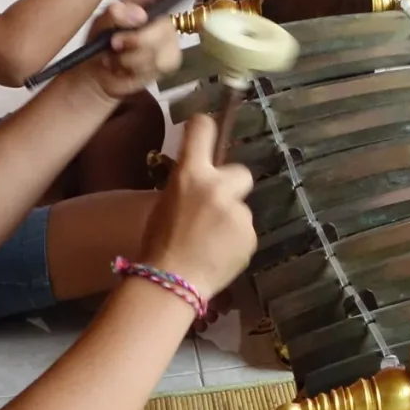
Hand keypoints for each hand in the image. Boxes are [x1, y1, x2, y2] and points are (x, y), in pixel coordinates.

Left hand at [74, 0, 189, 100]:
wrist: (97, 73)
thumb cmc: (100, 42)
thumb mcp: (100, 23)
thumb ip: (115, 14)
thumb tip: (139, 14)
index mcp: (146, 0)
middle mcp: (161, 17)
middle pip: (165, 25)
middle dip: (138, 39)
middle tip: (115, 43)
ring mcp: (168, 40)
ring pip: (159, 49)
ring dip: (131, 58)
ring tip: (116, 57)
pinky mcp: (169, 60)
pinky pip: (159, 65)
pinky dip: (138, 69)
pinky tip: (126, 67)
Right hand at [140, 112, 256, 298]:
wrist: (170, 282)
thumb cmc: (159, 244)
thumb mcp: (166, 203)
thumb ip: (189, 185)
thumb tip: (202, 177)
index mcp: (189, 175)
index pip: (202, 130)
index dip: (204, 127)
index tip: (206, 128)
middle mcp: (216, 187)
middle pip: (240, 172)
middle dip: (232, 186)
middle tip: (215, 207)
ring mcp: (237, 212)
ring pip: (241, 207)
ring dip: (231, 219)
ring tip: (211, 242)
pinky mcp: (250, 235)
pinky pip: (245, 231)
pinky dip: (236, 240)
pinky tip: (219, 254)